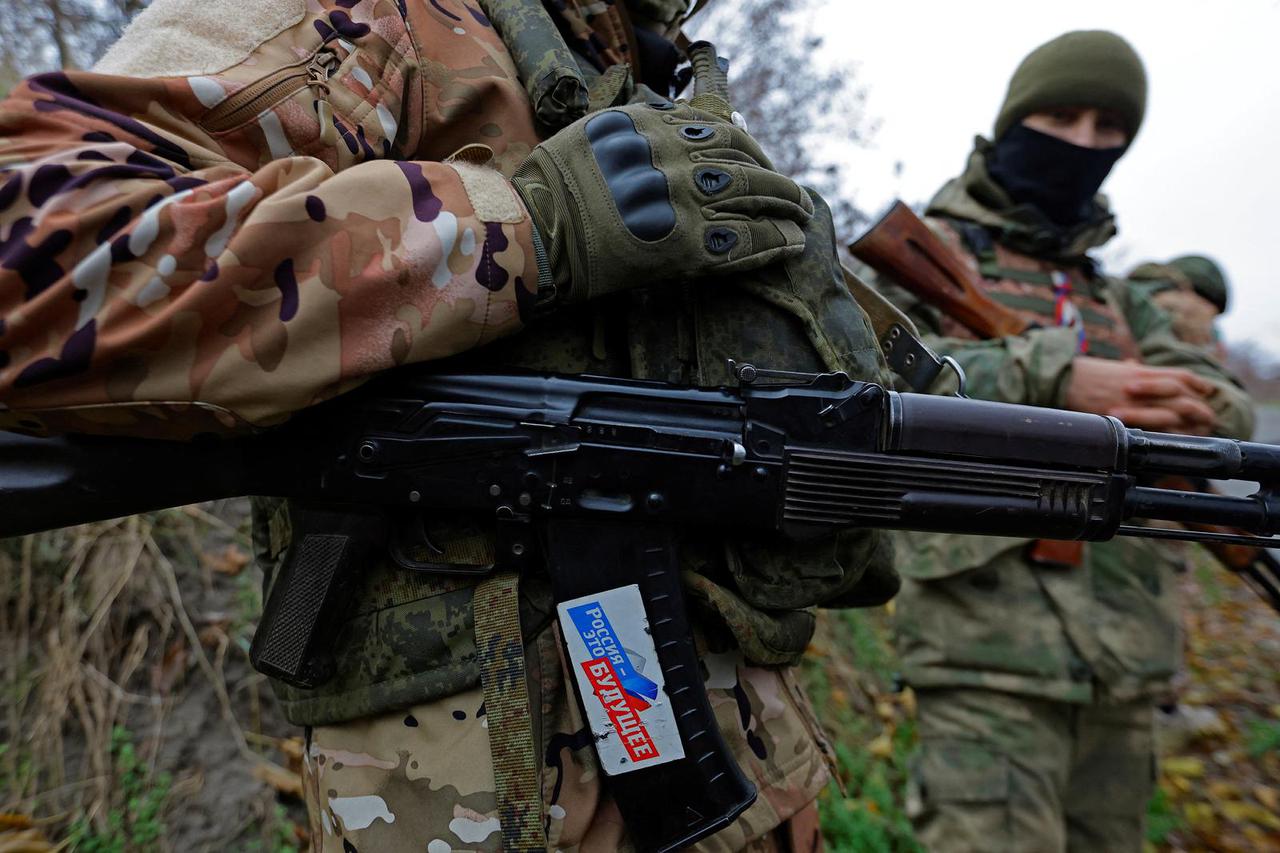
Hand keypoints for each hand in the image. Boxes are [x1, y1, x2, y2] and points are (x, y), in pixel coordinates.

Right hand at [512, 101, 813, 304]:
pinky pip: (747, 241)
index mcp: (656, 126)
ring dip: (787, 207)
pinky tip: (791, 244)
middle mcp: (676, 158)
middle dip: (776, 179)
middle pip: (747, 162)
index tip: (759, 158)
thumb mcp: (594, 133)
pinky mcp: (688, 247)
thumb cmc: (554, 187)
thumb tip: (669, 116)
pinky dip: (775, 242)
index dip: (750, 146)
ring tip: (803, 216)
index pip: (722, 130)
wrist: (537, 233)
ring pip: (755, 197)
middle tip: (794, 193)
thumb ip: (636, 123)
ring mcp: (685, 202)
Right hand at [1064, 355, 1217, 434]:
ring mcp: (1132, 401)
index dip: (1198, 384)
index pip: (1180, 375)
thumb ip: (1126, 369)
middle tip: (1208, 417)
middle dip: (1200, 407)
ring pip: (1174, 412)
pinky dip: (1168, 433)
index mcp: (1140, 371)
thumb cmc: (1082, 374)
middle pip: (1184, 395)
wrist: (1061, 380)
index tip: (1208, 391)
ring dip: (1189, 423)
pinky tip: (1175, 439)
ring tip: (1198, 431)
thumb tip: (1131, 364)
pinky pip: (1153, 426)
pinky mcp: (1122, 415)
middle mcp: (1141, 384)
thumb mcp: (1110, 367)